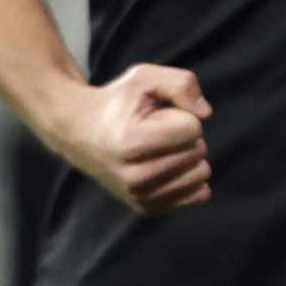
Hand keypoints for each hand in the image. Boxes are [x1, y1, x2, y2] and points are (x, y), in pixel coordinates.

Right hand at [49, 64, 212, 215]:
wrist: (79, 132)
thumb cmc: (119, 102)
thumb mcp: (145, 78)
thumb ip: (182, 84)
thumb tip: (206, 113)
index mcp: (132, 144)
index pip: (193, 129)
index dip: (181, 115)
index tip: (155, 116)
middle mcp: (134, 177)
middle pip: (198, 153)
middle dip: (185, 137)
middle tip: (154, 132)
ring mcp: (139, 196)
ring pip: (201, 176)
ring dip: (189, 157)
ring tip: (158, 149)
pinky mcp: (146, 207)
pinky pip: (196, 197)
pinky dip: (192, 179)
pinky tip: (170, 168)